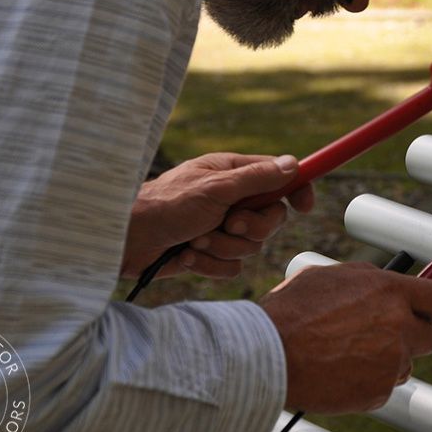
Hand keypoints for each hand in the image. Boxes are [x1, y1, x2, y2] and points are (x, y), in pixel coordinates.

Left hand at [121, 153, 314, 279]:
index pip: (278, 177)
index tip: (305, 205)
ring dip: (223, 246)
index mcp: (232, 173)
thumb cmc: (166, 205)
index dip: (296, 189)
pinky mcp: (210, 254)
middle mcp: (230, 199)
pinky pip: (232, 267)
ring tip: (195, 238)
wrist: (126, 241)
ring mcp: (220, 228)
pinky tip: (186, 255)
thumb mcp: (216, 188)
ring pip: (251, 247)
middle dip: (250, 227)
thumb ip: (257, 178)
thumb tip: (292, 164)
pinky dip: (209, 264)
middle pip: (271, 219)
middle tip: (227, 222)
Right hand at [259, 262, 431, 413]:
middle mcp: (397, 326)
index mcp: (388, 291)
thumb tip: (386, 280)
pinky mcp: (377, 392)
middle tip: (383, 336)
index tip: (428, 312)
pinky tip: (338, 372)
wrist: (268, 354)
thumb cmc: (292, 311)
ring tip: (347, 353)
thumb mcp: (330, 276)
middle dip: (410, 336)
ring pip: (405, 364)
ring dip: (387, 360)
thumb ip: (367, 279)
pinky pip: (383, 387)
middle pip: (430, 337)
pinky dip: (367, 382)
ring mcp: (390, 362)